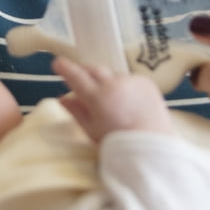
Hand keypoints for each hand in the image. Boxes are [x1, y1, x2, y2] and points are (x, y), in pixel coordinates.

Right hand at [53, 56, 174, 142]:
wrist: (151, 146)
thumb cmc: (118, 143)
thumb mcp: (92, 130)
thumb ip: (76, 111)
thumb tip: (62, 98)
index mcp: (97, 97)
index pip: (76, 76)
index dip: (65, 68)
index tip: (57, 63)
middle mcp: (113, 84)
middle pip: (93, 69)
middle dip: (83, 71)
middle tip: (78, 77)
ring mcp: (131, 81)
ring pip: (112, 75)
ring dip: (106, 81)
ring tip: (109, 100)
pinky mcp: (146, 82)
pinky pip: (129, 79)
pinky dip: (124, 86)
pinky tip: (127, 102)